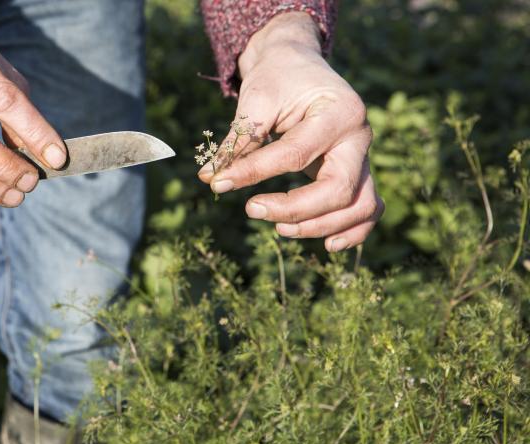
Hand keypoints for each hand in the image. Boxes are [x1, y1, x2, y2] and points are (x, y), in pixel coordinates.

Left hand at [198, 13, 382, 251]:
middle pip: (339, 189)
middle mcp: (360, 136)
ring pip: (359, 206)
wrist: (298, 64)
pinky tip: (326, 245)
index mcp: (339, 111)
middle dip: (294, 210)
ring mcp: (363, 156)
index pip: (296, 154)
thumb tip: (209, 179)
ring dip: (320, 226)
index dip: (255, 173)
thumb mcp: (256, 100)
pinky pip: (367, 208)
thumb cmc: (277, 79)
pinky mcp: (357, 171)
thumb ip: (238, 140)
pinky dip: (352, 230)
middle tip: (251, 210)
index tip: (219, 184)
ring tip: (279, 230)